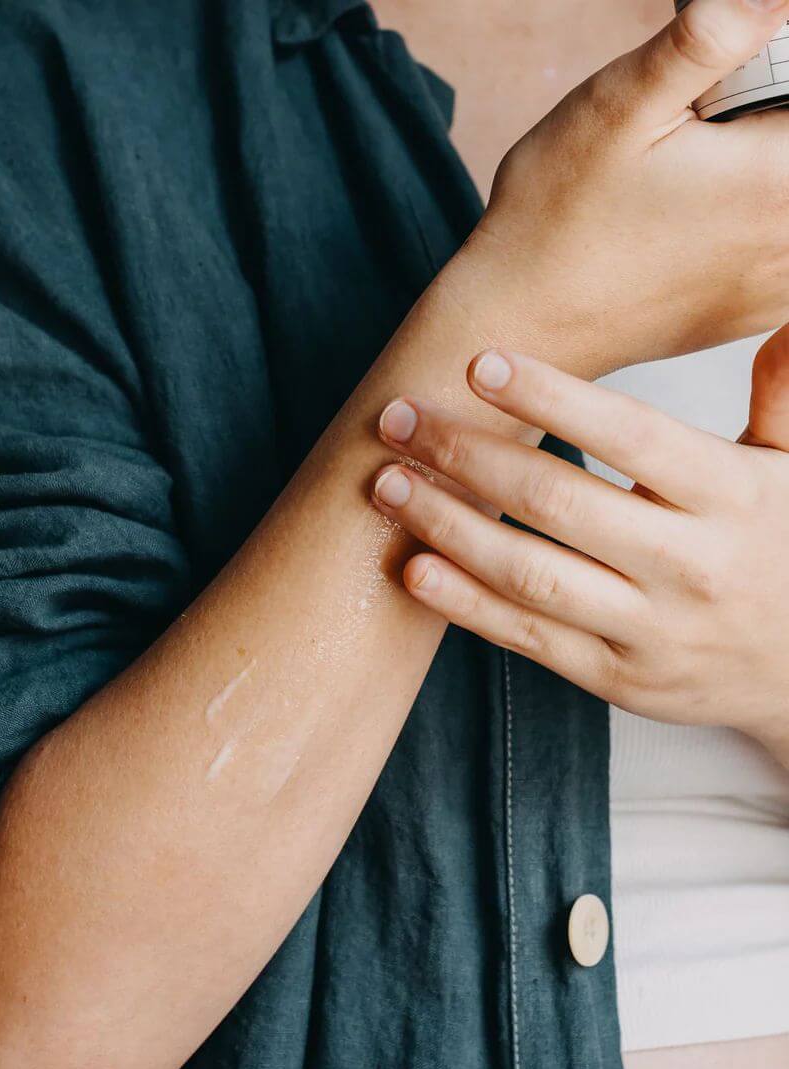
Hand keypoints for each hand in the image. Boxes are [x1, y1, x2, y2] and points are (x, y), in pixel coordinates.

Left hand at [369, 328, 788, 768]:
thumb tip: (780, 322)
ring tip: (385, 485)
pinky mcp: (618, 680)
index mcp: (736, 497)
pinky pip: (530, 638)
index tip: (478, 364)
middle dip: (467, 454)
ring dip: (446, 525)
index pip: (632, 435)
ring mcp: (651, 631)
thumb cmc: (786, 550)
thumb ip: (788, 400)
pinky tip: (413, 568)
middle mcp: (693, 567)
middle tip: (399, 418)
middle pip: (559, 502)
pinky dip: (465, 605)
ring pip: (530, 574)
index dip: (550, 399)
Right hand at [440, 0, 788, 379]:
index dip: (762, 76)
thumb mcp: (617, 105)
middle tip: (689, 140)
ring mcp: (774, 285)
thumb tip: (769, 1)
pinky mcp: (750, 311)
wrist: (512, 322)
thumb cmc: (552, 222)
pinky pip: (776, 253)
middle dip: (752, 124)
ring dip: (751, 178)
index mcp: (777, 178)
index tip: (711, 99)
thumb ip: (706, 38)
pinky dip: (748, 228)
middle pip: (788, 145)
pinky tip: (688, 230)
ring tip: (682, 192)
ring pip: (782, 200)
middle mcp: (788, 240)